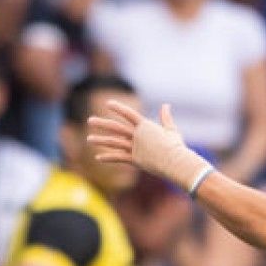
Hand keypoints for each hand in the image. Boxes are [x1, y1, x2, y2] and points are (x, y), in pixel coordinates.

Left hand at [87, 101, 206, 188]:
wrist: (175, 162)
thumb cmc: (176, 146)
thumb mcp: (171, 130)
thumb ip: (166, 118)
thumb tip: (166, 106)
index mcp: (145, 126)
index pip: (129, 113)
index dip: (118, 108)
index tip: (108, 103)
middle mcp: (137, 135)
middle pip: (116, 127)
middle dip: (102, 123)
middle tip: (89, 120)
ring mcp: (135, 147)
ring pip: (114, 143)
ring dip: (100, 140)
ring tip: (88, 139)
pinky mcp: (134, 160)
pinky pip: (119, 158)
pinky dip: (108, 157)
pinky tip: (98, 157)